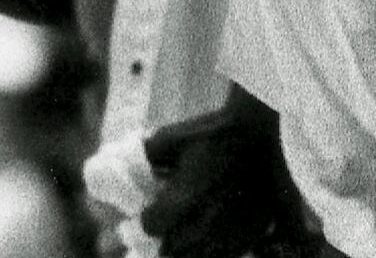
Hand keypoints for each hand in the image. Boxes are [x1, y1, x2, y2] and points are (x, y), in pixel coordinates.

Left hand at [142, 98, 310, 256]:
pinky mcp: (251, 234)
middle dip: (162, 238)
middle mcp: (207, 220)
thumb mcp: (173, 138)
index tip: (143, 212)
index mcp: (186, 195)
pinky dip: (211, 249)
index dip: (142, 221)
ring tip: (184, 229)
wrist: (262, 131)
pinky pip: (223, 255)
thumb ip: (143, 157)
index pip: (151, 226)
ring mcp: (231, 231)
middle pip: (170, 249)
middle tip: (163, 224)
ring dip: (185, 247)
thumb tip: (113, 169)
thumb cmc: (215, 131)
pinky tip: (208, 232)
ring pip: (195, 257)